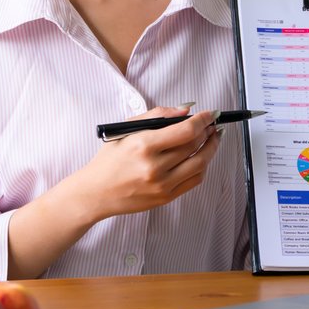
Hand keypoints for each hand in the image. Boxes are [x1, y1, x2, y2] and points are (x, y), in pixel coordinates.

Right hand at [62, 106, 221, 223]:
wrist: (96, 192)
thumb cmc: (109, 159)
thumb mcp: (126, 129)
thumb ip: (157, 115)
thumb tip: (185, 110)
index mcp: (143, 145)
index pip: (185, 130)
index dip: (203, 120)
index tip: (210, 114)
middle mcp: (154, 167)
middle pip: (195, 145)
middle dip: (209, 131)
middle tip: (212, 124)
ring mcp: (161, 185)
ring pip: (200, 163)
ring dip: (211, 148)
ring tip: (213, 139)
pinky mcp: (165, 198)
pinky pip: (194, 180)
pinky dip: (202, 166)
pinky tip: (201, 157)